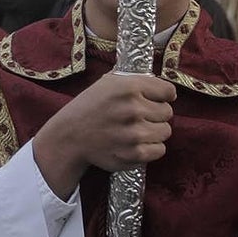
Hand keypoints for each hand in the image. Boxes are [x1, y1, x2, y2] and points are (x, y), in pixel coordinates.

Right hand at [33, 73, 175, 198]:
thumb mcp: (107, 83)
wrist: (69, 137)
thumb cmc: (89, 107)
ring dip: (153, 132)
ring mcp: (134, 134)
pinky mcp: (134, 154)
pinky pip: (160, 150)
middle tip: (137, 117)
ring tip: (134, 131)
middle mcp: (133, 109)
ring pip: (165, 131)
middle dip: (155, 114)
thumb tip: (166, 90)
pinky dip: (150, 148)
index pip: (168, 91)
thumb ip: (136, 82)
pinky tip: (134, 143)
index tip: (153, 100)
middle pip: (167, 112)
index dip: (161, 96)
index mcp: (128, 87)